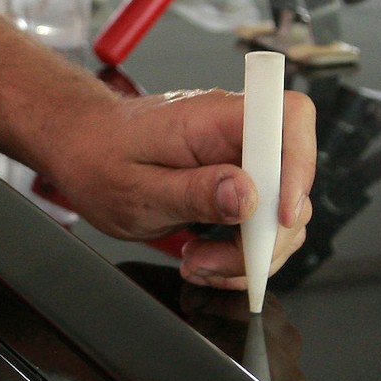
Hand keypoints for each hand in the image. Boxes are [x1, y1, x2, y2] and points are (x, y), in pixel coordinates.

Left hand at [47, 85, 315, 288]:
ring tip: (197, 263)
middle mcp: (236, 131)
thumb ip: (194, 192)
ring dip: (248, 253)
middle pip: (292, 180)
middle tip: (213, 262)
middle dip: (264, 235)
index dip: (299, 167)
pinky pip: (260, 222)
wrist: (81, 148)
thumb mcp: (136, 188)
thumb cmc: (99, 158)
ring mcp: (239, 158)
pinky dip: (241, 254)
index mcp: (214, 117)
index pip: (290, 118)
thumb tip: (246, 196)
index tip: (278, 217)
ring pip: (281, 212)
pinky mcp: (236, 183)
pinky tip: (205, 260)